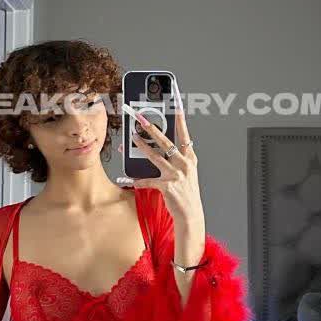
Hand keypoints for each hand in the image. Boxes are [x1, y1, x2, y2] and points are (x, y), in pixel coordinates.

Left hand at [125, 94, 203, 229]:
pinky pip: (148, 180)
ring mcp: (176, 175)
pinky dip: (138, 179)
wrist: (190, 214)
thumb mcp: (186, 172)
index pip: (185, 135)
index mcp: (190, 158)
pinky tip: (129, 177)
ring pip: (155, 156)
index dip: (180, 120)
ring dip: (141, 146)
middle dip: (152, 128)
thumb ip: (176, 159)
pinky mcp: (167, 186)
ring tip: (132, 138)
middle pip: (166, 142)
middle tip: (141, 118)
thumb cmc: (186, 192)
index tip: (176, 106)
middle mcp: (184, 164)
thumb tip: (158, 148)